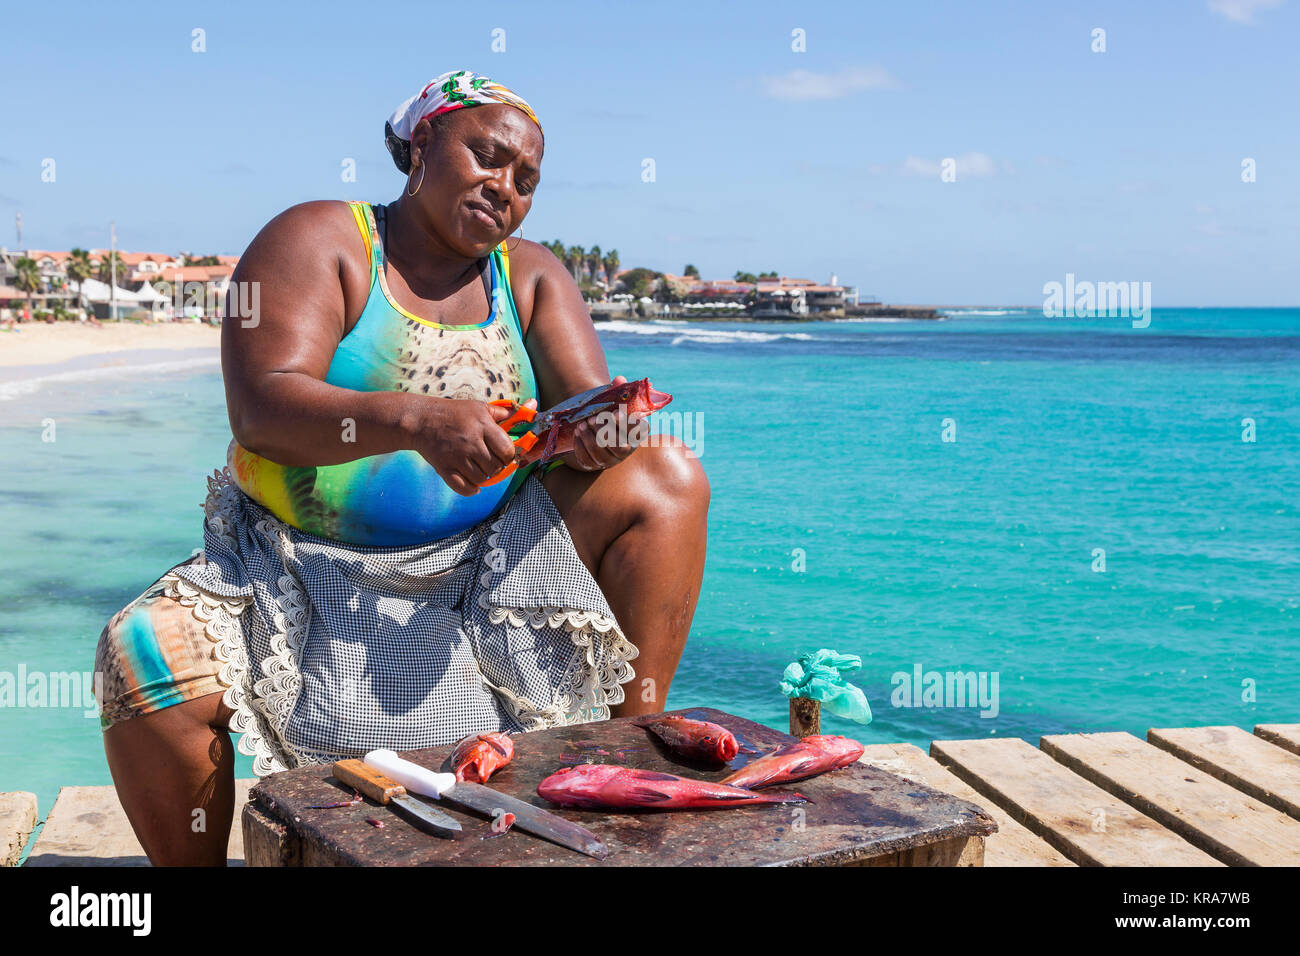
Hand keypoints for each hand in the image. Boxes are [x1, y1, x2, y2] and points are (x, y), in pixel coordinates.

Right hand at [409, 397, 536, 495]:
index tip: (502, 452)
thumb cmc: (455, 413)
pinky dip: (472, 489)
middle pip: (495, 467)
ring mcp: (456, 457)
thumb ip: (507, 412)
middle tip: (489, 460)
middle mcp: (470, 442)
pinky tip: (472, 483)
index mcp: (482, 426)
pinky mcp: (444, 468)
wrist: (421, 420)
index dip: (508, 455)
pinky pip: (464, 488)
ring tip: (479, 467)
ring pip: (482, 479)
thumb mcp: (481, 408)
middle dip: (496, 466)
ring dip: (484, 476)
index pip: (507, 450)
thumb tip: (533, 405)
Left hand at [564, 375, 646, 472]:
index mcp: (636, 434)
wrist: (596, 431)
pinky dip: (581, 446)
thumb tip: (619, 379)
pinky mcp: (595, 465)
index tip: (615, 413)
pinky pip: (588, 460)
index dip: (628, 424)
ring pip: (601, 453)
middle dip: (603, 431)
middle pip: (618, 445)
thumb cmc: (609, 414)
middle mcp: (627, 450)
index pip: (638, 432)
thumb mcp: (614, 402)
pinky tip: (577, 434)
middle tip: (591, 418)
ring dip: (589, 438)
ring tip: (581, 425)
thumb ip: (618, 390)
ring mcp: (611, 460)